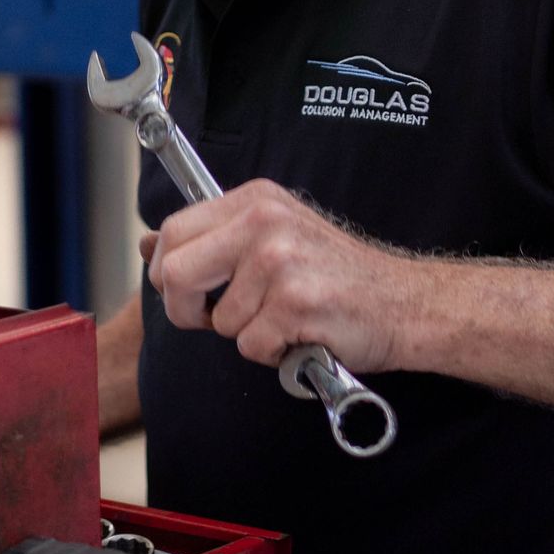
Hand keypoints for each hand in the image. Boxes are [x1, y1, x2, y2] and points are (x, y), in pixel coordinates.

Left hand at [144, 181, 419, 377]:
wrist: (405, 303)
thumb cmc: (339, 276)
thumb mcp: (277, 236)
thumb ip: (216, 239)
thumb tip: (149, 246)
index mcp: (256, 201)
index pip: (174, 231)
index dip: (168, 272)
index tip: (190, 291)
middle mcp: (265, 223)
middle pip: (177, 274)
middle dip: (187, 310)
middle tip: (215, 319)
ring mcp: (280, 262)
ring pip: (218, 320)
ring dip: (247, 333)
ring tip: (286, 318)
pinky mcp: (296, 303)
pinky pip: (252, 346)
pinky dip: (273, 353)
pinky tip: (302, 333)